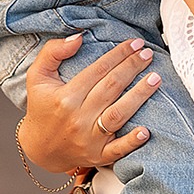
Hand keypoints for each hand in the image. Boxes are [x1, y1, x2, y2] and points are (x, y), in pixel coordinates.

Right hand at [16, 34, 161, 173]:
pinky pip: (118, 150)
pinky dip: (132, 141)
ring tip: (155, 79)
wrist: (40, 148)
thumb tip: (78, 38)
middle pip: (112, 88)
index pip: (99, 70)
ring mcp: (88, 139)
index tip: (135, 43)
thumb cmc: (42, 108)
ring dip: (140, 96)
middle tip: (148, 54)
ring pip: (119, 114)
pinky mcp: (97, 156)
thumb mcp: (37, 77)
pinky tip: (147, 131)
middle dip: (132, 68)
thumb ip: (53, 52)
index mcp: (65, 97)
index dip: (119, 54)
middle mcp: (78, 118)